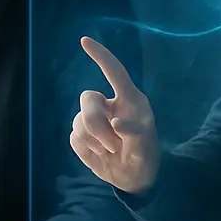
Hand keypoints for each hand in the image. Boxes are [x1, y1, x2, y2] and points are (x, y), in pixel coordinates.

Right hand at [70, 36, 160, 194]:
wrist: (134, 179)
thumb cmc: (145, 158)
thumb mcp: (147, 149)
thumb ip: (135, 133)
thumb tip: (116, 121)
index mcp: (129, 100)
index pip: (114, 72)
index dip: (100, 56)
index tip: (85, 41)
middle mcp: (110, 105)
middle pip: (88, 99)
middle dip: (96, 126)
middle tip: (113, 146)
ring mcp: (94, 120)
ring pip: (79, 121)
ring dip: (95, 142)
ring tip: (112, 152)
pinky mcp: (82, 136)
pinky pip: (74, 137)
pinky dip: (87, 151)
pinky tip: (100, 155)